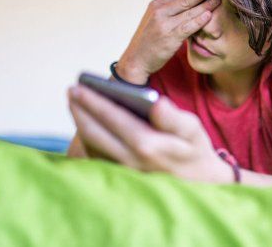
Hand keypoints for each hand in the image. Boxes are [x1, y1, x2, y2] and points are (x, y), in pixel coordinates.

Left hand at [67, 85, 232, 182]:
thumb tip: (155, 102)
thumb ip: (172, 117)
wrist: (200, 185)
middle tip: (71, 90)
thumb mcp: (192, 130)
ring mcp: (123, 172)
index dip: (93, 101)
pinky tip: (86, 125)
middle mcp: (130, 161)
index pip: (112, 118)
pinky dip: (87, 139)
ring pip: (92, 146)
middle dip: (80, 110)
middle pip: (94, 132)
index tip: (78, 86)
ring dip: (81, 123)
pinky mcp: (121, 179)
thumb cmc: (194, 151)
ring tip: (76, 103)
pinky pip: (97, 157)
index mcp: (147, 145)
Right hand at [117, 0, 220, 83]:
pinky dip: (199, 20)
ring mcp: (165, 24)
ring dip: (206, 4)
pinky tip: (209, 15)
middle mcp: (160, 12)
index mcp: (156, 4)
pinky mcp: (170, 37)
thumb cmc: (149, 39)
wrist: (136, 59)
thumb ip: (168, 9)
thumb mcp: (154, 19)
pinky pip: (188, 27)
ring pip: (189, 11)